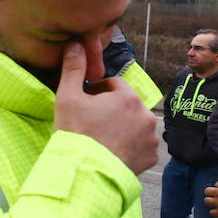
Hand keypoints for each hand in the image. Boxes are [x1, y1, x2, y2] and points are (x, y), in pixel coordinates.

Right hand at [54, 42, 158, 173]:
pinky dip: (130, 146)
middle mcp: (145, 114)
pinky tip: (113, 152)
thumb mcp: (67, 97)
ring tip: (102, 139)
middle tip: (92, 123)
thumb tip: (75, 43)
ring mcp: (150, 137)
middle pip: (126, 105)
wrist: (85, 174)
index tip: (86, 103)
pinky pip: (141, 145)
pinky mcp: (150, 157)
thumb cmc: (75, 134)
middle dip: (111, 109)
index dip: (98, 92)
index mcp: (127, 97)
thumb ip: (73, 68)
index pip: (114, 84)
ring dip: (123, 127)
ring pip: (135, 124)